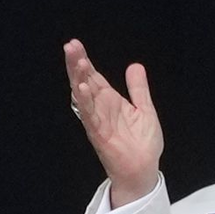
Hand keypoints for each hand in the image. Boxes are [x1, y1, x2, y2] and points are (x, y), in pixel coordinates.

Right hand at [64, 38, 164, 206]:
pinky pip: (90, 116)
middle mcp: (100, 108)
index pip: (93, 76)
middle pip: (84, 81)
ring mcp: (98, 120)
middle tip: (70, 45)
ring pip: (83, 95)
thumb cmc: (142, 143)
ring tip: (74, 60)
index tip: (75, 44)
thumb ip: (138, 88)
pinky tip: (81, 88)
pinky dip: (85, 102)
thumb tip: (134, 66)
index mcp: (109, 101)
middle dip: (76, 63)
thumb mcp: (145, 109)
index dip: (84, 61)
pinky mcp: (99, 134)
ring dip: (77, 78)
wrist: (144, 169)